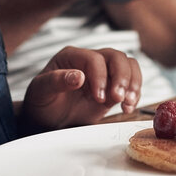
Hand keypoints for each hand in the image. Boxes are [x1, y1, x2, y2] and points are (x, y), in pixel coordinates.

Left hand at [19, 47, 142, 129]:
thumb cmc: (41, 102)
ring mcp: (103, 73)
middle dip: (122, 77)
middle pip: (117, 57)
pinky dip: (134, 94)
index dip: (100, 76)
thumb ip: (56, 81)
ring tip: (126, 103)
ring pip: (128, 66)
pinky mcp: (112, 87)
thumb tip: (78, 76)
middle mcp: (90, 61)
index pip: (94, 59)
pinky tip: (127, 107)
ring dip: (132, 84)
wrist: (47, 119)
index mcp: (72, 56)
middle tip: (118, 98)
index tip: (98, 97)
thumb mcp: (41, 91)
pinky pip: (131, 82)